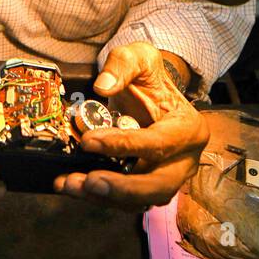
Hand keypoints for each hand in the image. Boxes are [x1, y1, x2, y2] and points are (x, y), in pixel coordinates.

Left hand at [53, 42, 208, 208]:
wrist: (152, 93)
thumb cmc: (149, 77)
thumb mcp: (139, 57)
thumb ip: (122, 66)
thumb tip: (102, 86)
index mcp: (188, 128)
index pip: (158, 143)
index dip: (124, 145)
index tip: (89, 142)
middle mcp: (184, 160)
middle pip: (159, 186)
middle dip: (122, 188)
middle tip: (89, 181)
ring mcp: (168, 178)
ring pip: (141, 200)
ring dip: (104, 197)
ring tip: (70, 184)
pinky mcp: (148, 187)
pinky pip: (126, 201)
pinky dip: (99, 197)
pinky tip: (72, 186)